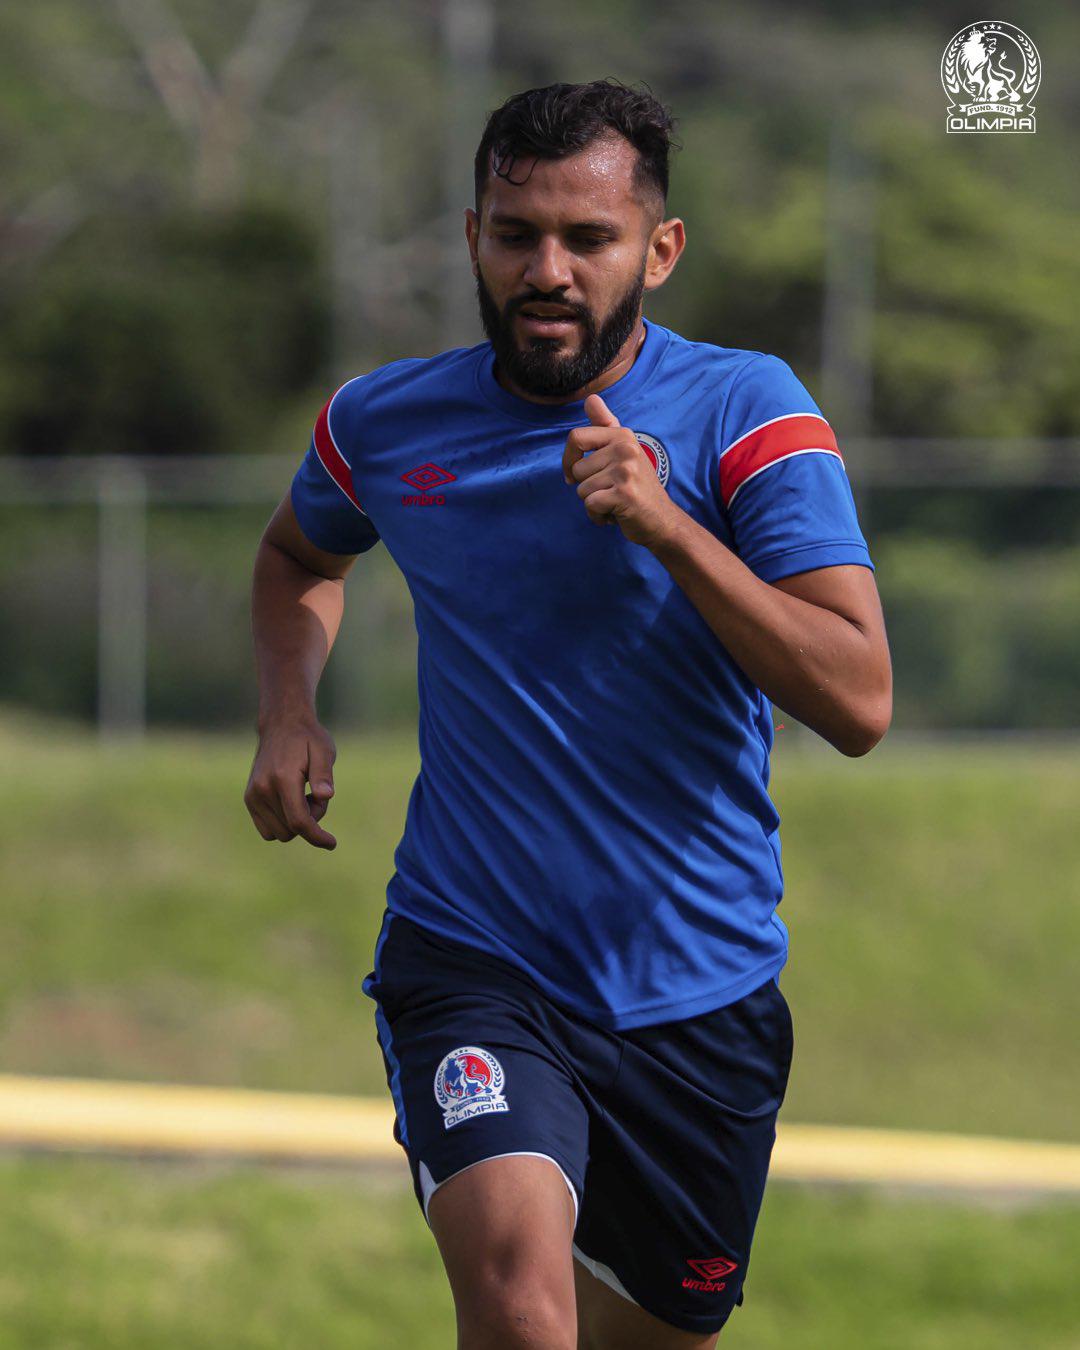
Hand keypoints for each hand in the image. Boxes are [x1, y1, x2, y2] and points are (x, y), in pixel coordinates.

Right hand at [243, 715, 337, 848]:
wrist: (281, 725)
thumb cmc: (307, 738)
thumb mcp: (323, 751)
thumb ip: (324, 775)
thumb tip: (326, 796)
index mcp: (282, 778)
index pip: (299, 821)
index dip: (317, 836)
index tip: (332, 843)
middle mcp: (262, 789)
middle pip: (292, 829)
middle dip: (310, 821)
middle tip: (316, 795)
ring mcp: (252, 795)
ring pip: (279, 833)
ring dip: (296, 823)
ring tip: (303, 795)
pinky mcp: (249, 799)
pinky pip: (268, 830)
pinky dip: (282, 823)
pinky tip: (291, 802)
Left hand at [562, 394, 681, 547]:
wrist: (661, 519)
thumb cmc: (637, 486)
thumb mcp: (624, 451)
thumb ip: (606, 424)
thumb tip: (590, 398)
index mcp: (622, 435)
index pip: (576, 437)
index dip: (568, 459)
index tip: (575, 474)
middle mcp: (626, 448)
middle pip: (577, 469)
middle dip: (586, 486)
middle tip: (610, 490)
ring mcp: (626, 471)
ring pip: (582, 489)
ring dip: (593, 502)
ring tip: (614, 501)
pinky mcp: (625, 494)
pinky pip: (590, 505)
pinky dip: (598, 516)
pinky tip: (614, 514)